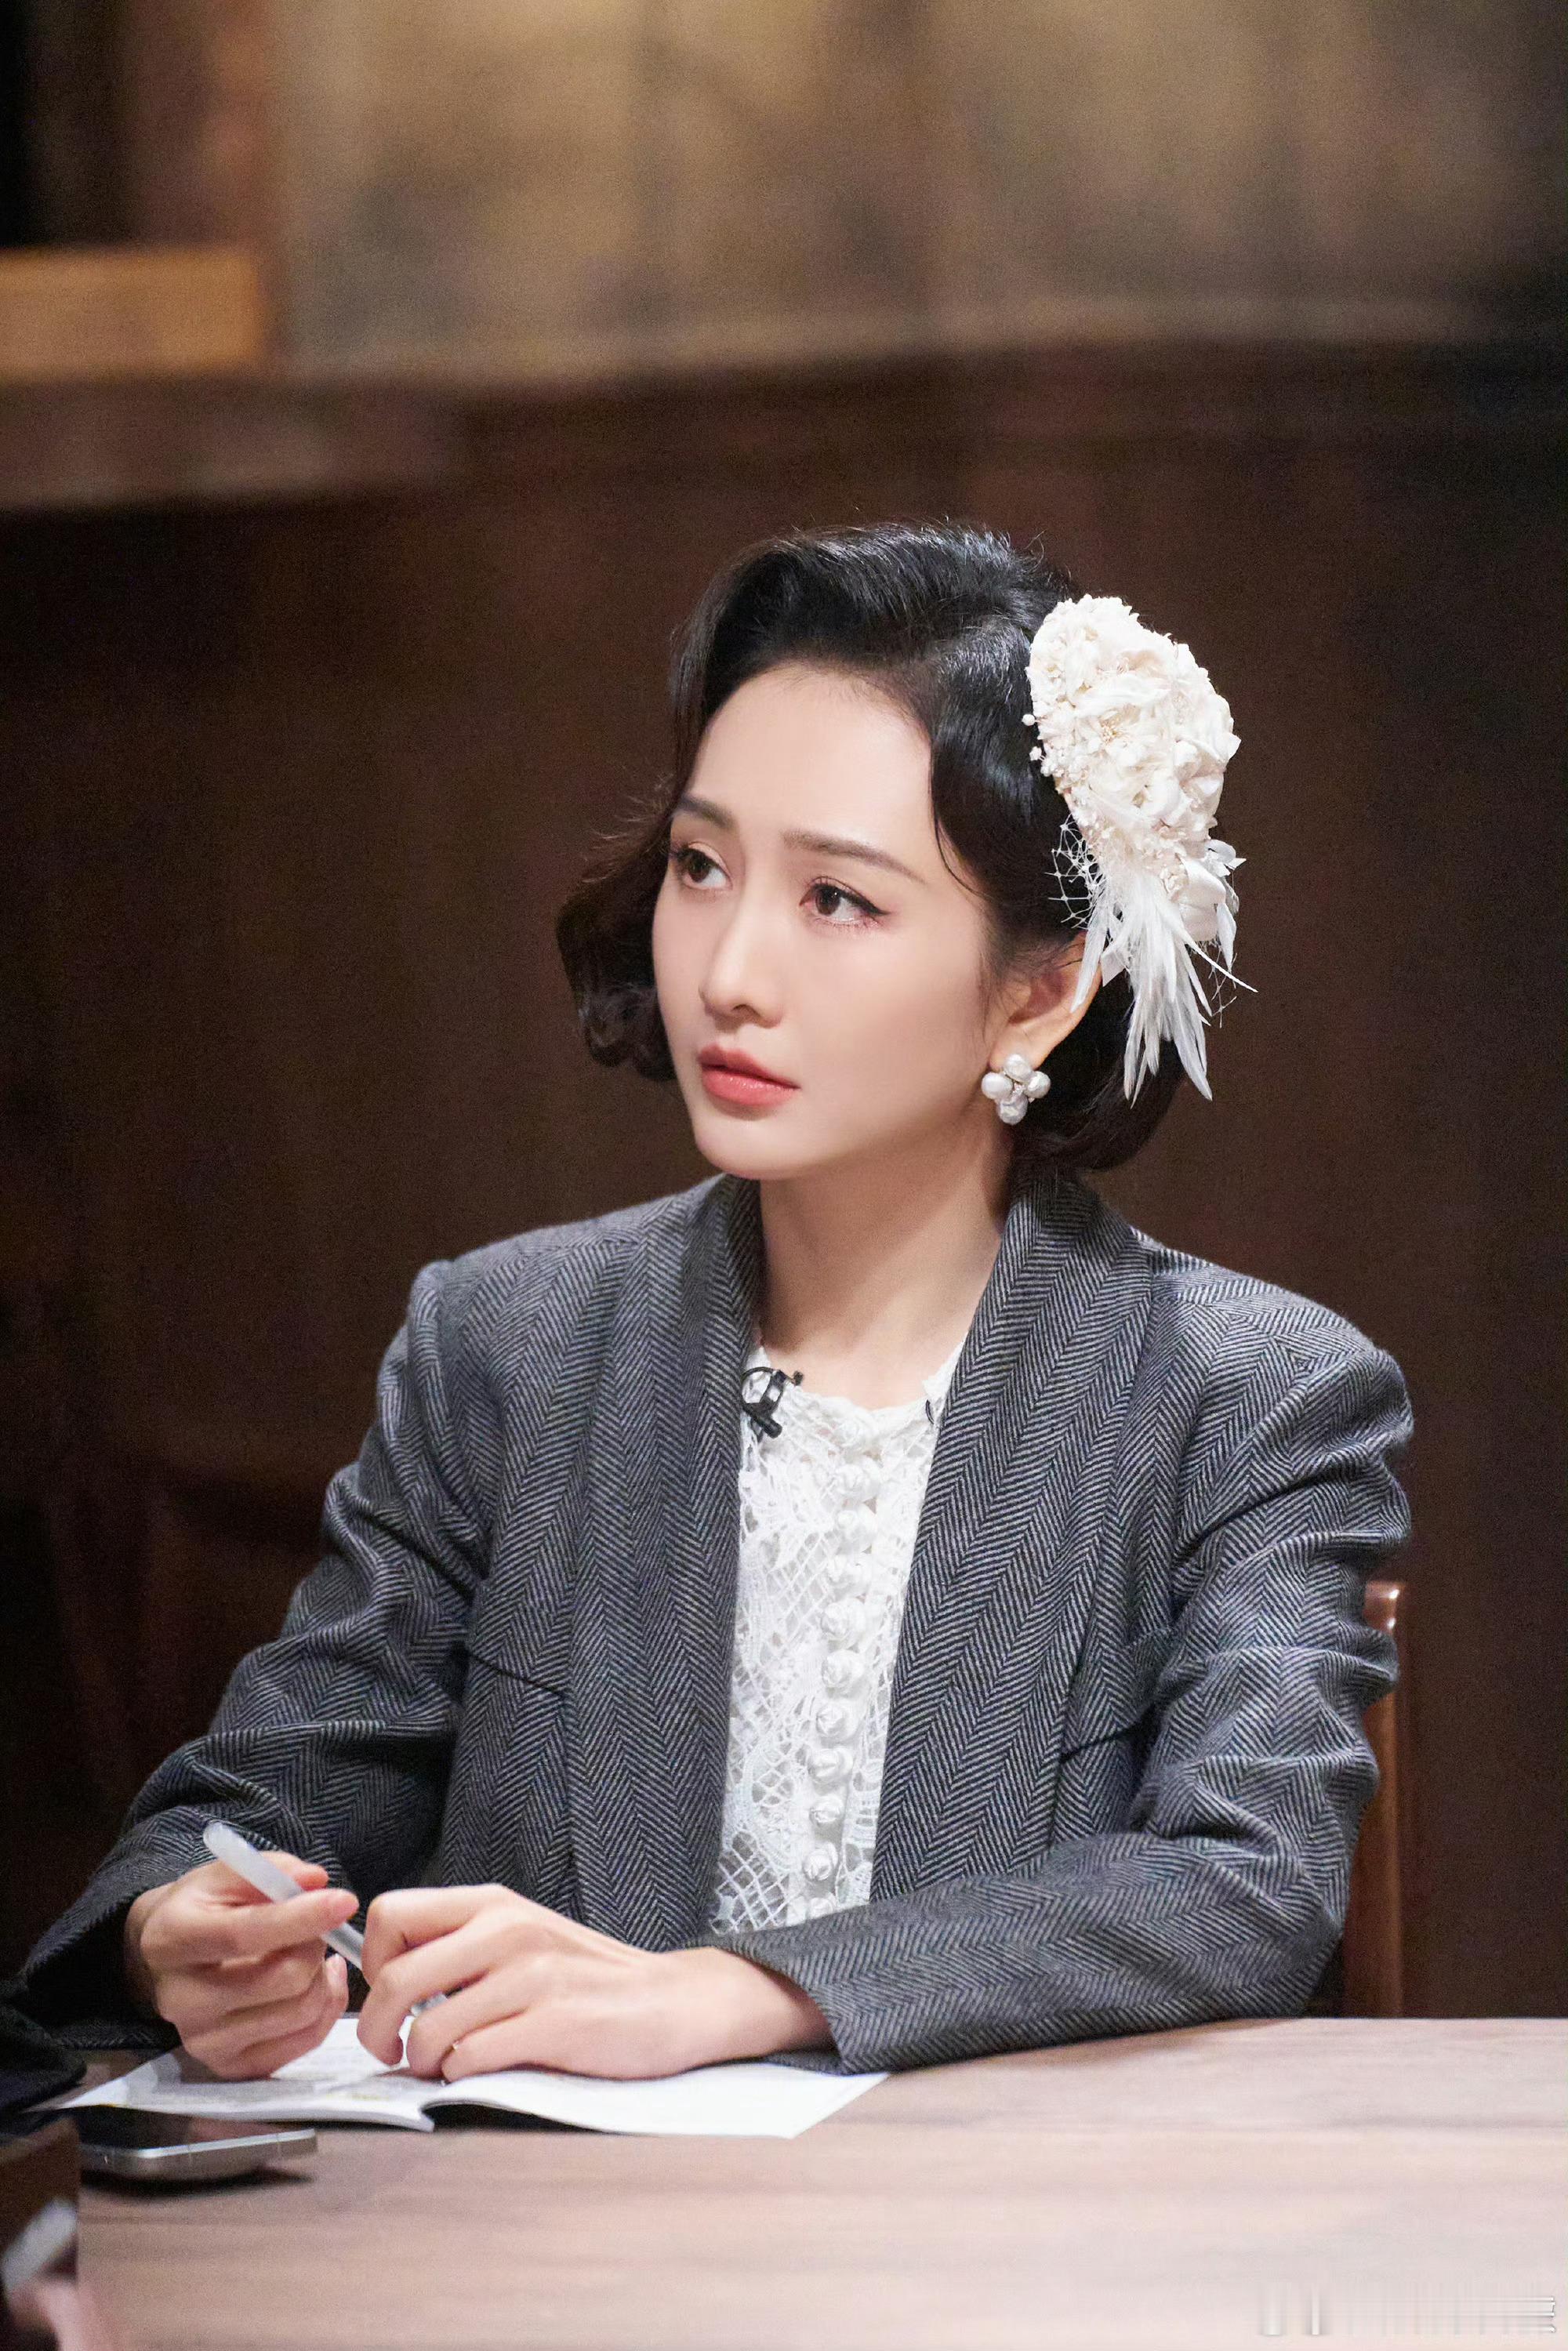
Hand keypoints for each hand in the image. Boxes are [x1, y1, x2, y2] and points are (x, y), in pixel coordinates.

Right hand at [122, 1851, 358, 2078]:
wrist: (166, 1960)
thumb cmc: (204, 1909)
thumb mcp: (226, 1875)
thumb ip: (271, 1869)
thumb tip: (316, 1880)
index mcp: (172, 1940)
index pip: (244, 1934)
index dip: (300, 1918)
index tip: (344, 1901)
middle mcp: (180, 1999)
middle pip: (281, 1979)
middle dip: (315, 1945)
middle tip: (319, 1928)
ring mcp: (203, 2041)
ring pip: (300, 2011)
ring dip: (322, 1976)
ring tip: (312, 1954)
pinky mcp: (229, 2066)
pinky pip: (305, 2041)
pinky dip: (326, 2006)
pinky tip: (316, 1981)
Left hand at [356, 1884, 831, 2080]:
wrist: (669, 2001)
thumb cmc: (583, 1976)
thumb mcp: (519, 1935)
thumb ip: (460, 1942)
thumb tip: (384, 1971)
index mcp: (492, 1904)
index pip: (389, 1915)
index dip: (372, 1961)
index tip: (390, 1991)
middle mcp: (507, 1929)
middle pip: (393, 1978)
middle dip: (376, 2028)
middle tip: (390, 2049)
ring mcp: (532, 1976)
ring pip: (427, 2028)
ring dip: (420, 2060)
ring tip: (439, 2063)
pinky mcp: (554, 2025)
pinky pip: (471, 2057)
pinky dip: (461, 2074)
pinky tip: (479, 2068)